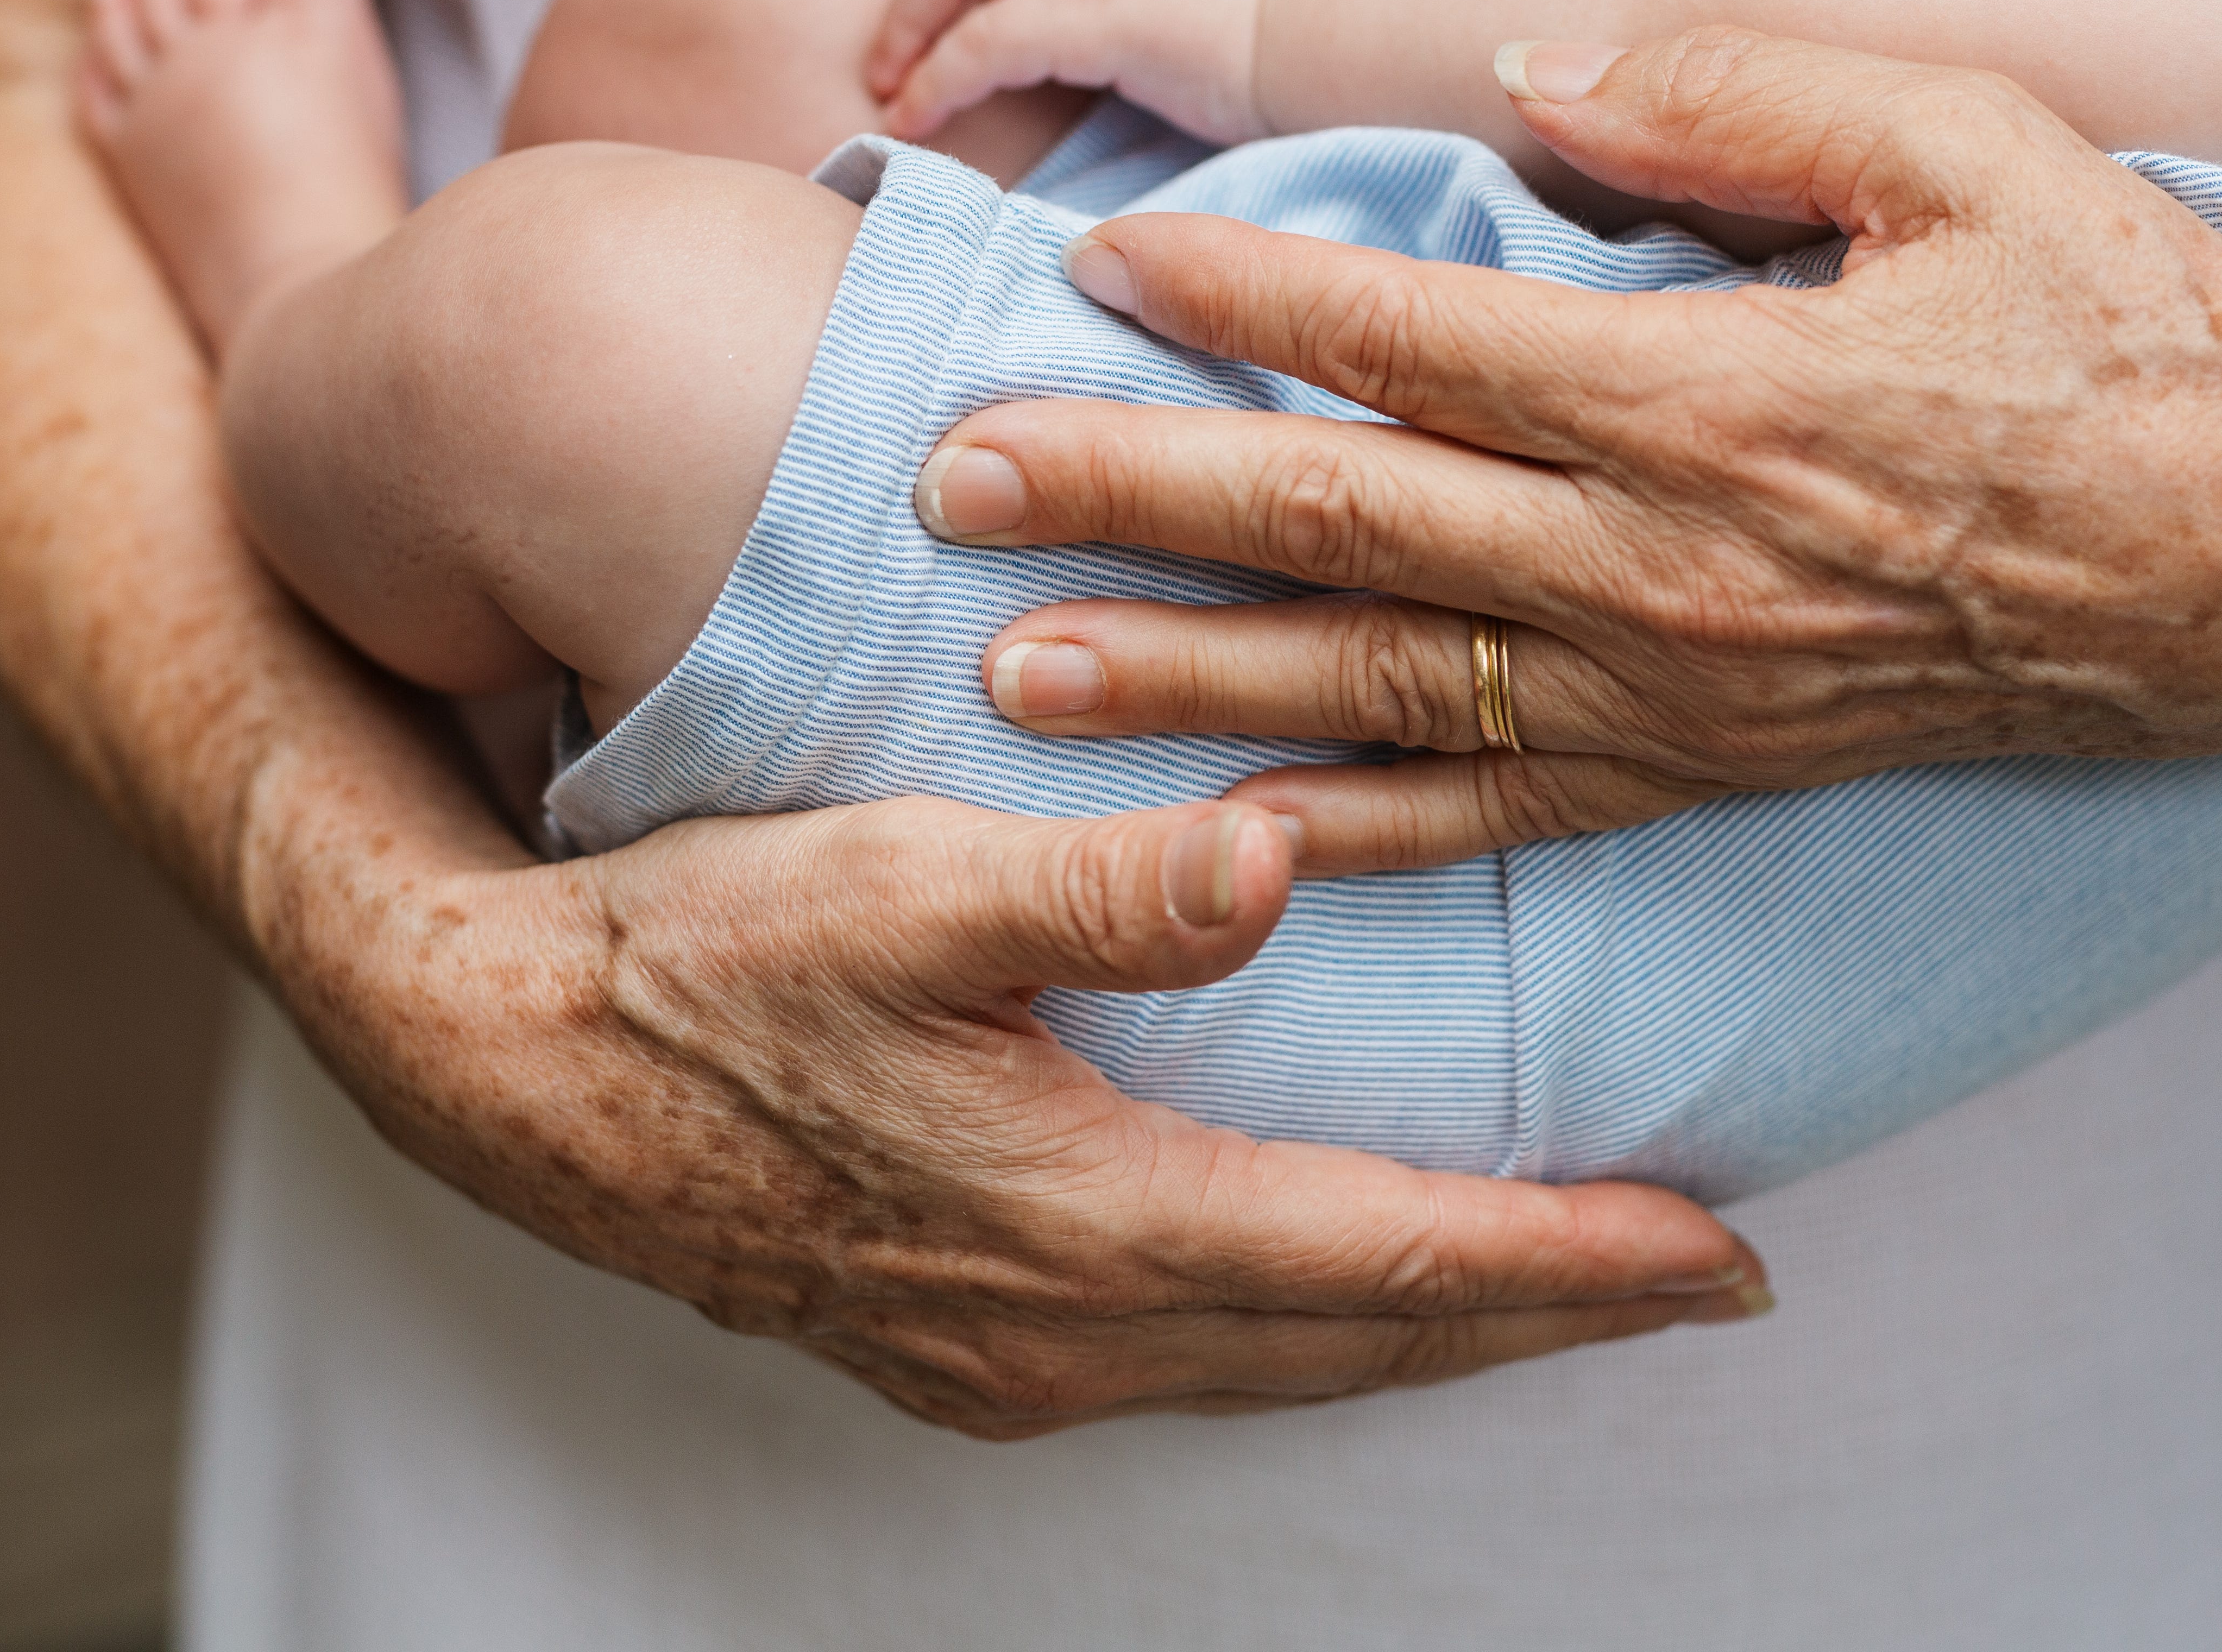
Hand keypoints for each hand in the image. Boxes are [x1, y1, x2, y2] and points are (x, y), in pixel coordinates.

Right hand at [280, 779, 1763, 1439]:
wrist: (505, 1065)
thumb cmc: (701, 961)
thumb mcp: (893, 888)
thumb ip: (1096, 894)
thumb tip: (1279, 863)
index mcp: (1084, 1218)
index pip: (1388, 1259)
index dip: (1567, 1260)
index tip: (1717, 1254)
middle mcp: (1063, 1324)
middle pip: (1363, 1336)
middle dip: (1545, 1309)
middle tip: (1698, 1279)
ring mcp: (1004, 1353)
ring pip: (1283, 1358)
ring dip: (1432, 1322)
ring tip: (1562, 1281)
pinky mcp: (953, 1340)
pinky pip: (1194, 1352)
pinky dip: (1308, 1324)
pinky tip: (1341, 1286)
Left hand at [913, 27, 2221, 871]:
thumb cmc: (2136, 330)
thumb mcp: (1969, 150)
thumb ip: (1738, 103)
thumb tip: (1540, 78)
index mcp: (1708, 395)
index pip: (1416, 338)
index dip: (1244, 294)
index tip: (1098, 259)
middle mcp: (1664, 563)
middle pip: (1344, 526)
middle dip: (1133, 496)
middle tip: (951, 480)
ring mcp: (1680, 689)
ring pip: (1378, 691)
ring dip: (1186, 680)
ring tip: (1014, 671)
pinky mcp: (1713, 767)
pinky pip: (1501, 816)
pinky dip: (1354, 835)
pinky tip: (1227, 843)